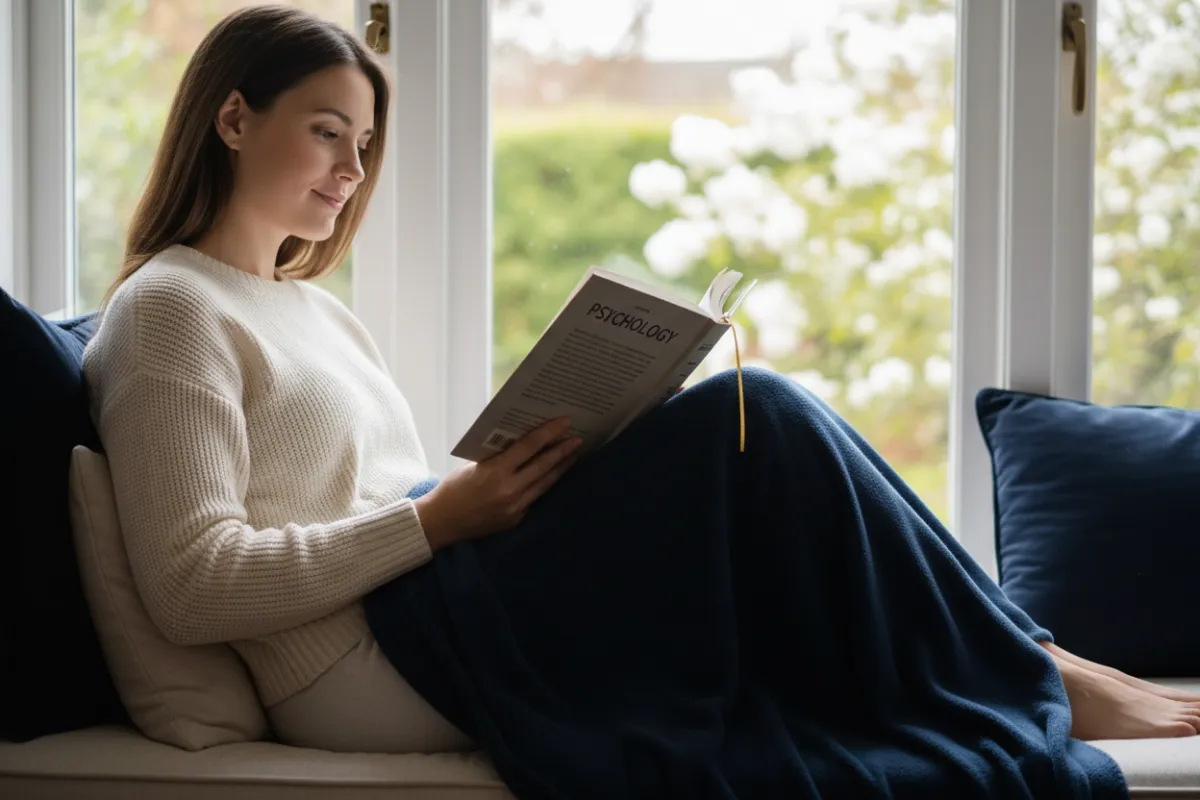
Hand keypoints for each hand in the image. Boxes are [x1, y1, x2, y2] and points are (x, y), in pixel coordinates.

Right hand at [413, 417, 582, 550]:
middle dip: (563, 450)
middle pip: (544, 466)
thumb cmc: (453, 488)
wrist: (441, 522)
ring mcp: (515, 508)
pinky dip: (545, 485)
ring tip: (572, 455)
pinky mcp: (516, 520)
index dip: (549, 432)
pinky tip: (553, 476)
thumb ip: (498, 456)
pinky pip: (535, 498)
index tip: (565, 422)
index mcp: (495, 472)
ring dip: (560, 468)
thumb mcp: (473, 465)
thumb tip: (523, 443)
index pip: (529, 447)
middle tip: (578, 438)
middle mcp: (509, 490)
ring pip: (545, 484)